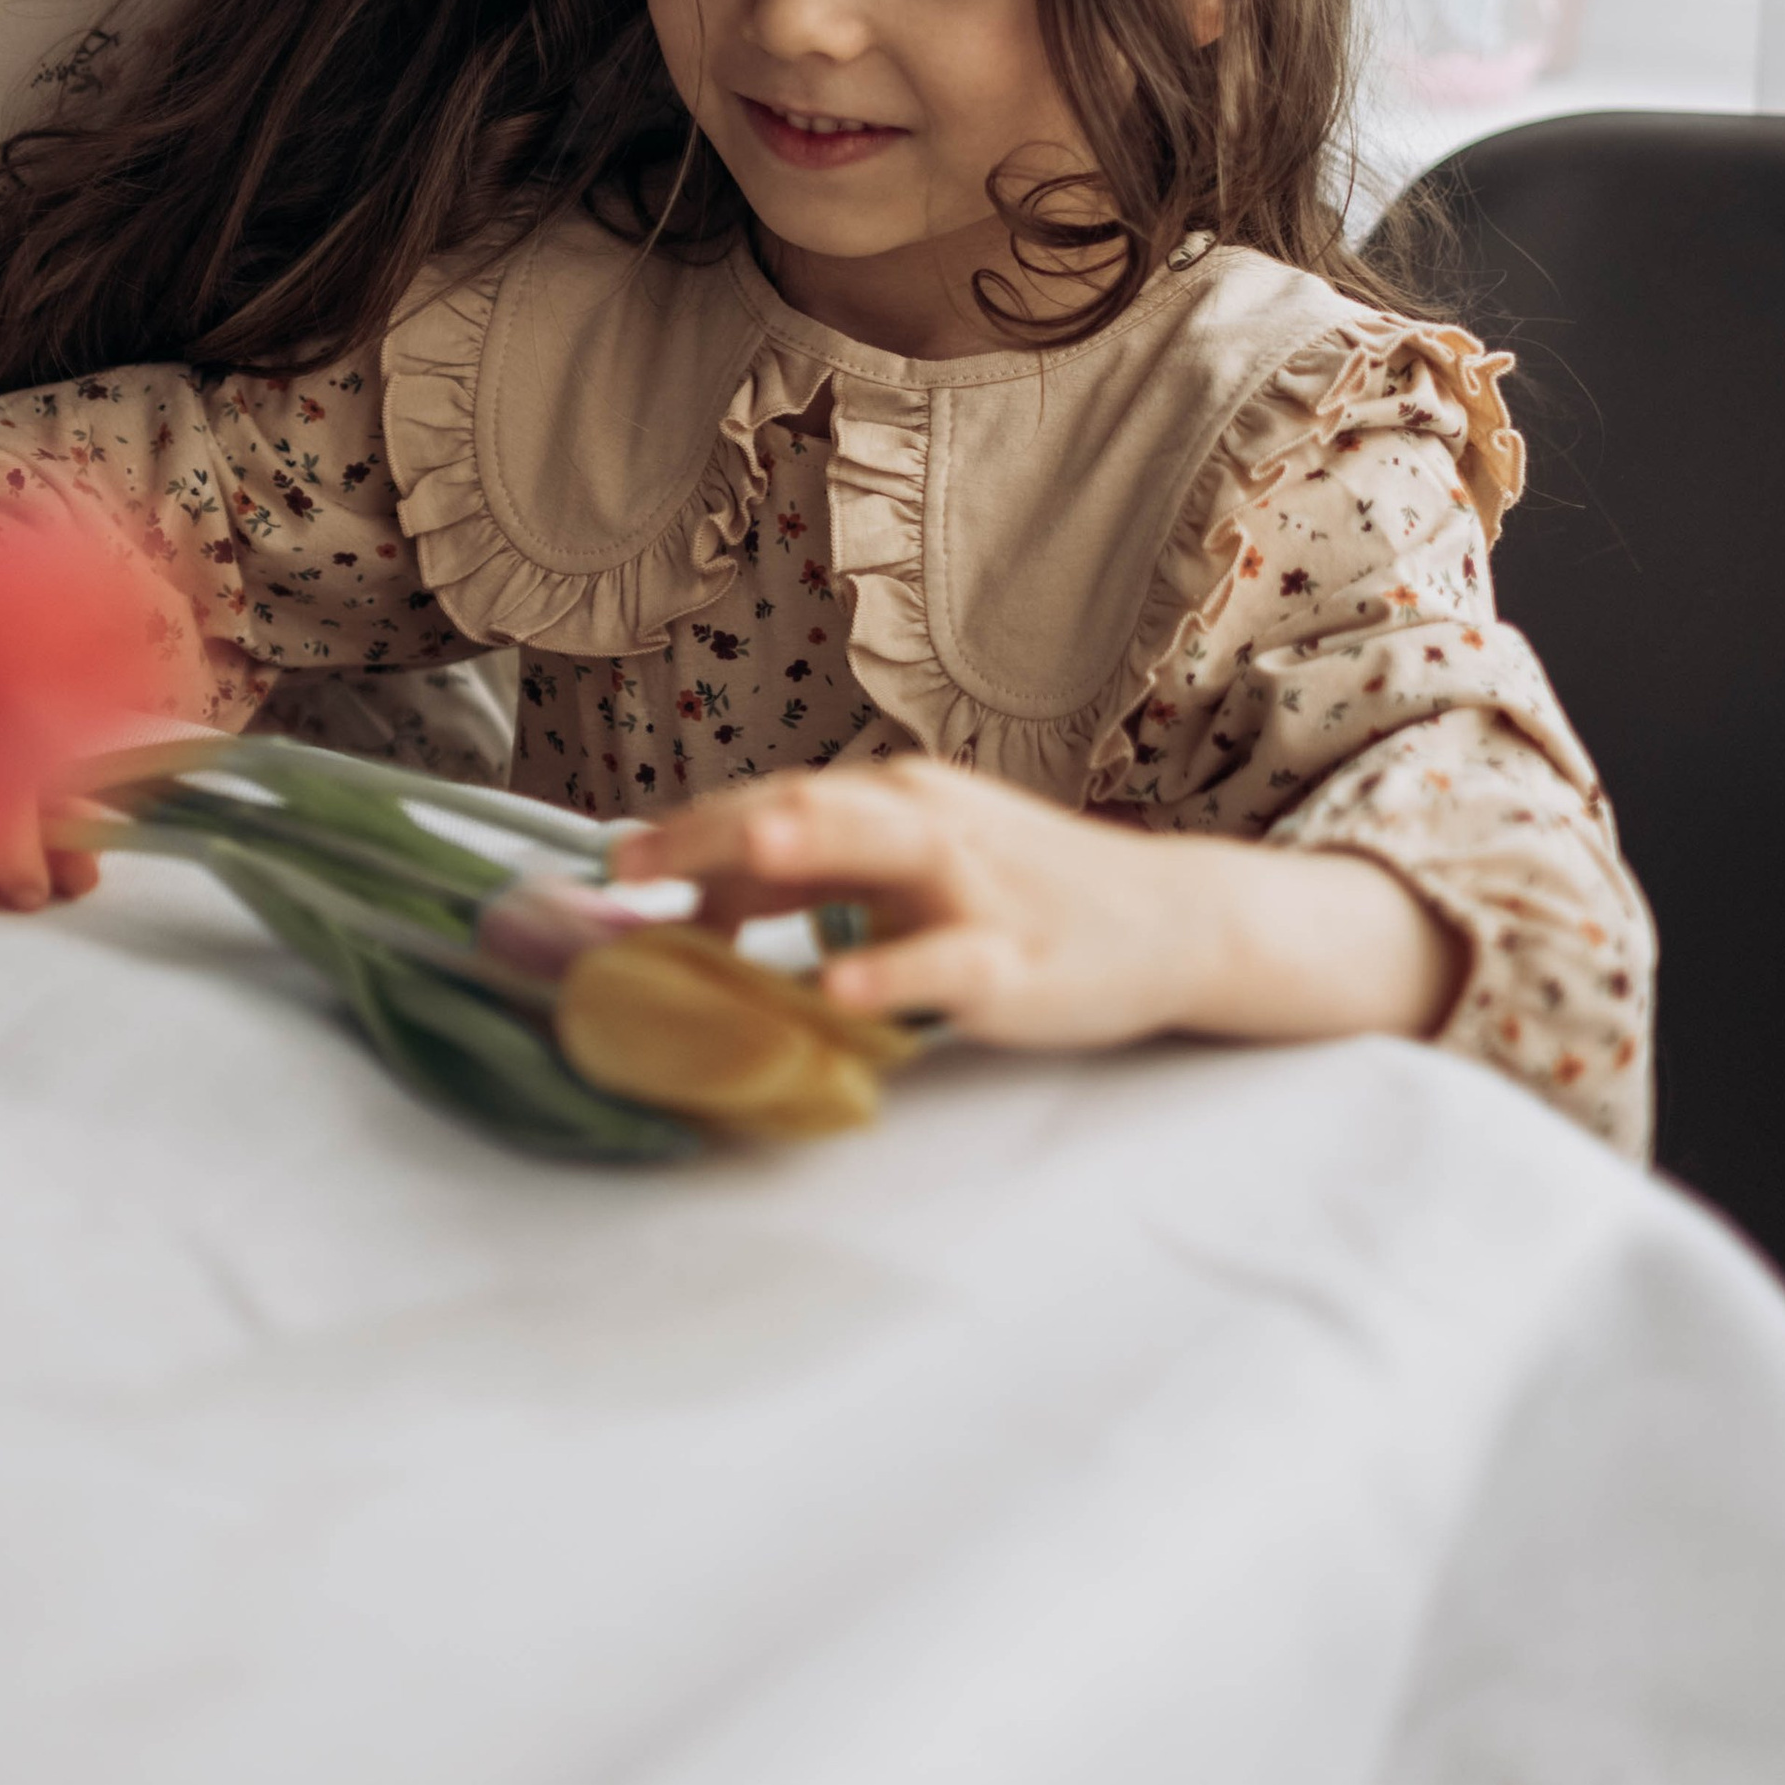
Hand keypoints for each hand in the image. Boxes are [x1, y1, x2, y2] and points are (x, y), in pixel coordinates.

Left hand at [612, 762, 1463, 1054]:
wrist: (1171, 918)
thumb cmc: (1019, 893)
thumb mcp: (908, 870)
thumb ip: (810, 878)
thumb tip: (697, 899)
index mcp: (894, 799)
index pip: (778, 799)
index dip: (693, 826)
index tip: (613, 861)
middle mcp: (929, 824)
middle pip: (812, 809)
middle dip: (718, 830)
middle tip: (631, 863)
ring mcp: (975, 888)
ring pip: (884, 854)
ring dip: (811, 848)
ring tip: (742, 853)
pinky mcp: (1016, 957)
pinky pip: (945, 964)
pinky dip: (889, 968)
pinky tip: (835, 986)